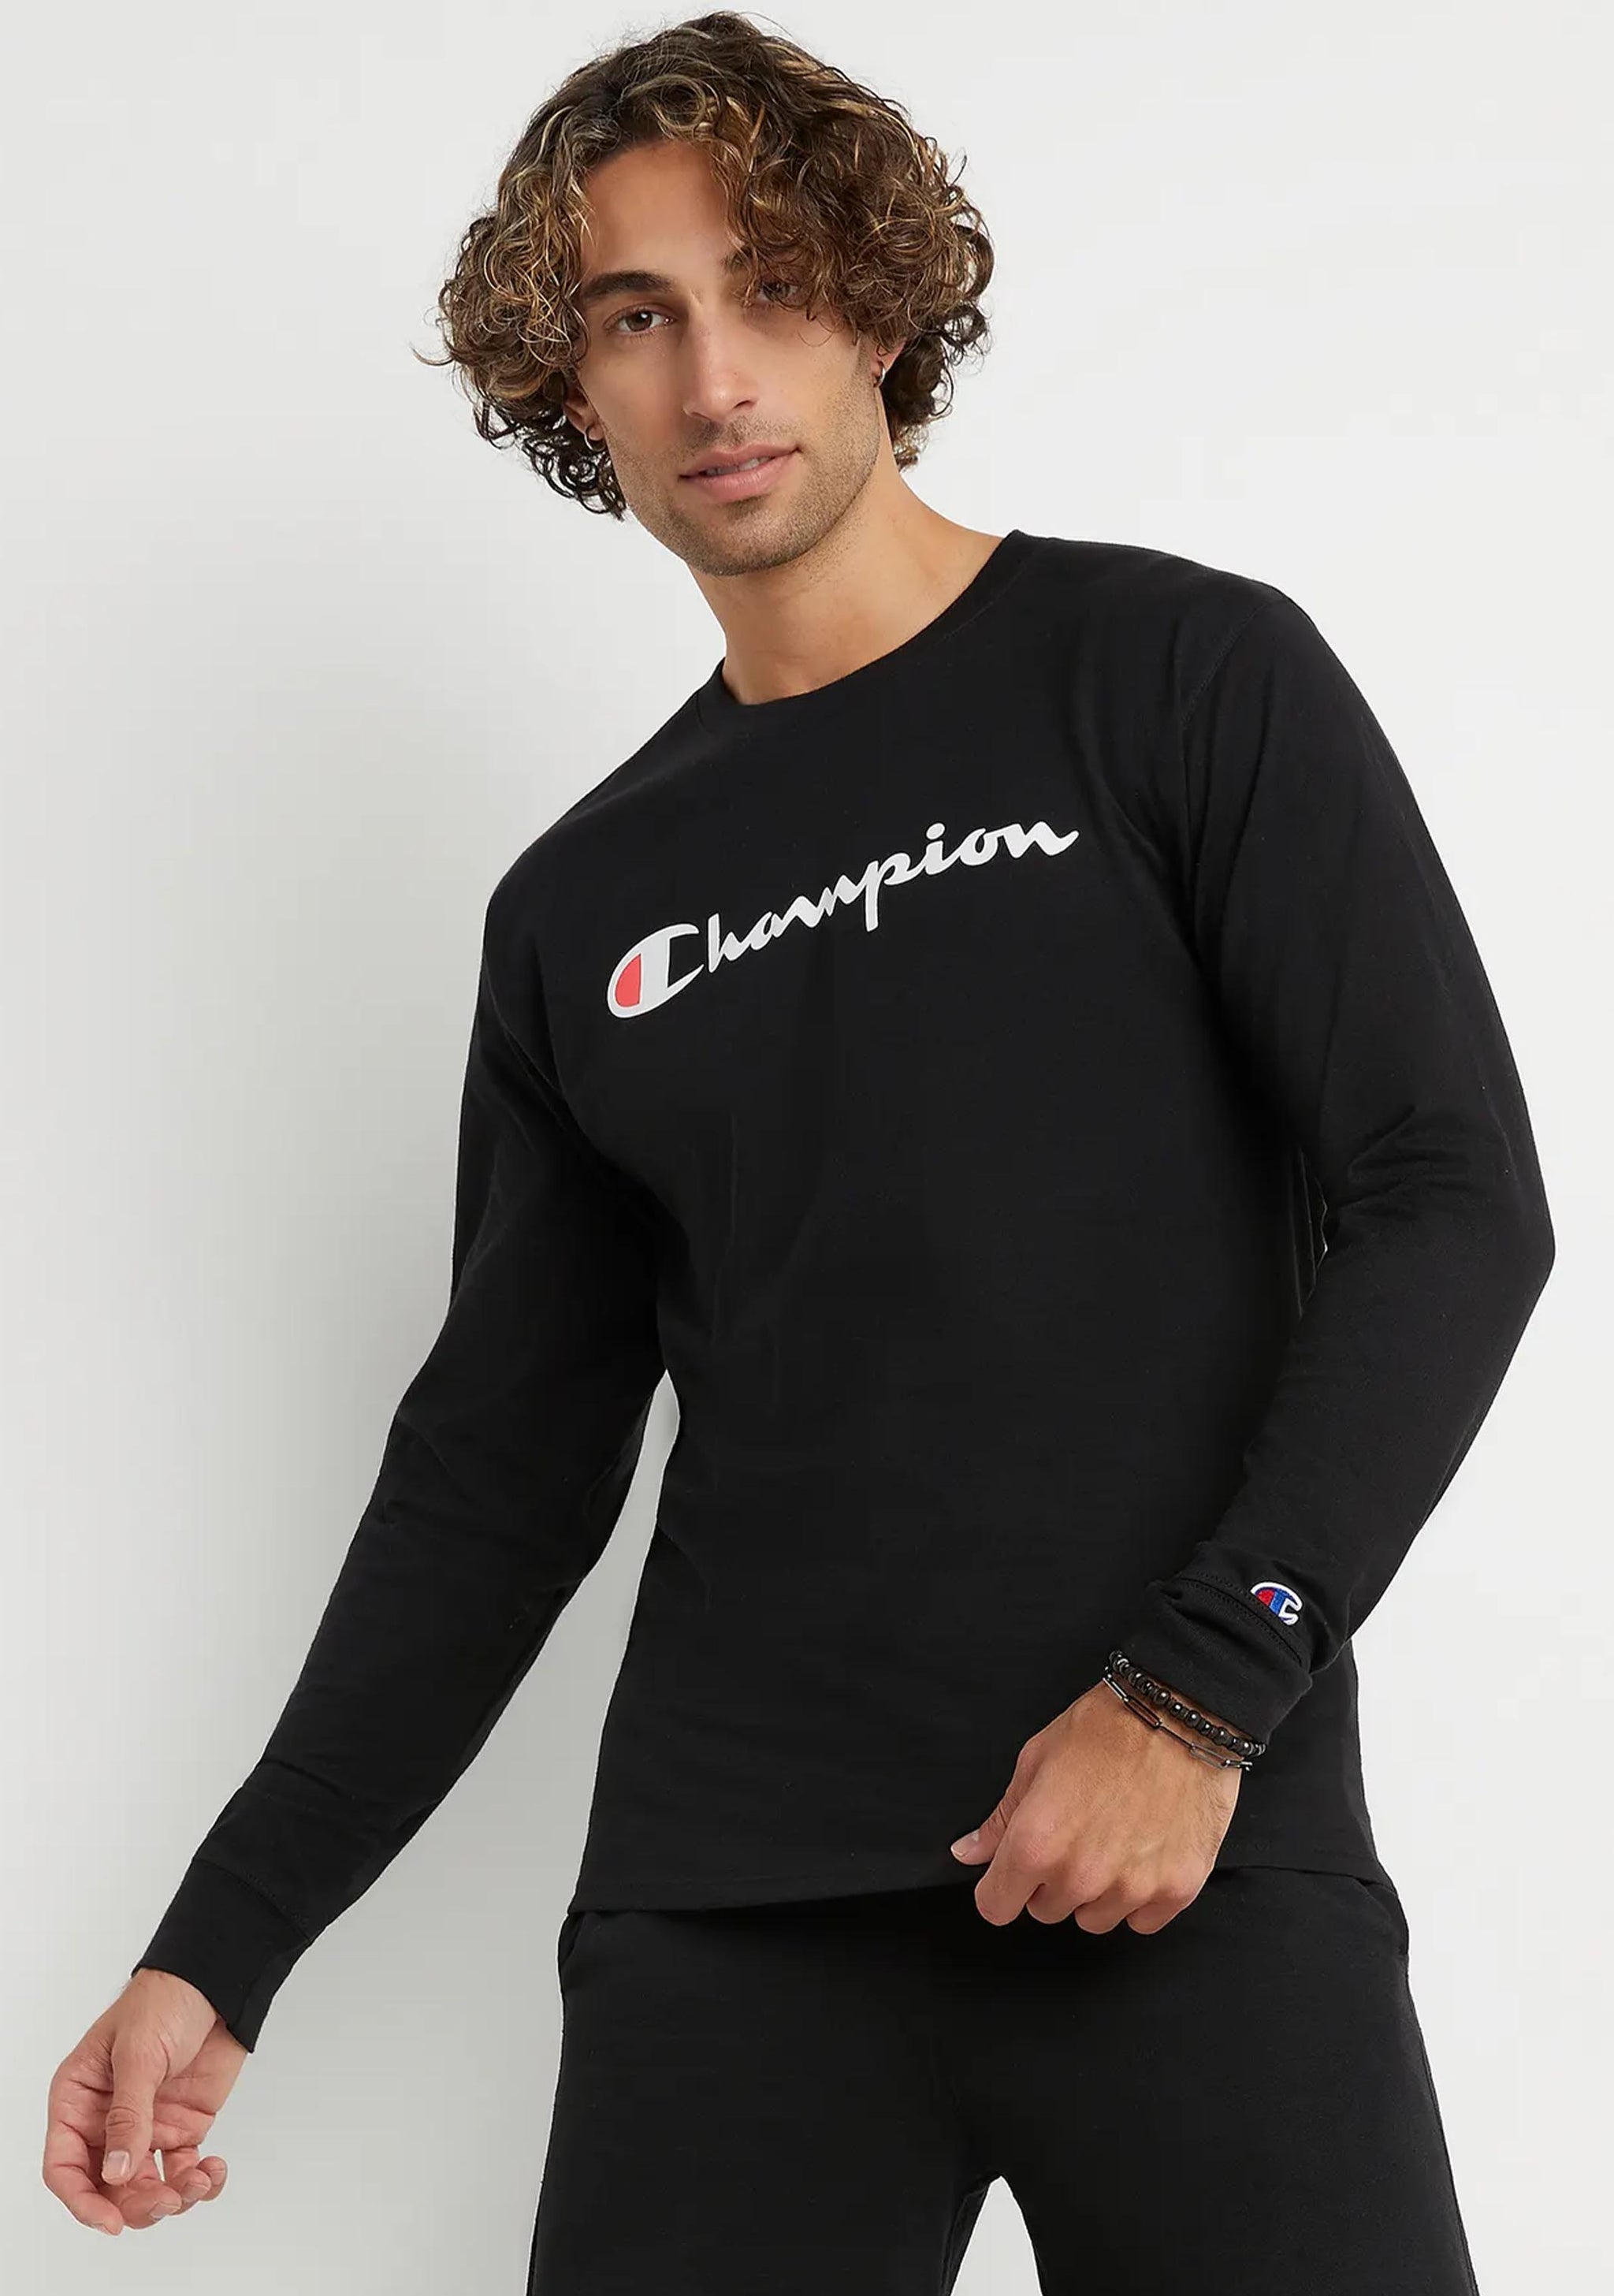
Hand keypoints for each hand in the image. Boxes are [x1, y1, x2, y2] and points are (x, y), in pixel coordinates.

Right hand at [43, 1968, 242, 2234]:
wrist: (217, 1982)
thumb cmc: (165, 2001)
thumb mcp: (139, 2054)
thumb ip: (128, 2115)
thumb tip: (117, 2173)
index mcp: (78, 2100)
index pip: (64, 2166)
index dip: (82, 2201)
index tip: (111, 2221)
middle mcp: (106, 2121)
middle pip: (108, 2188)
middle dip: (137, 2205)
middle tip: (169, 2199)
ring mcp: (145, 2127)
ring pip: (146, 2190)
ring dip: (172, 2198)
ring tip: (198, 2181)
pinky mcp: (181, 2128)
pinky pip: (183, 2173)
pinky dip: (200, 2182)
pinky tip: (214, 2169)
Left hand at [948, 1674, 1243, 1934]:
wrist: (1180, 1715)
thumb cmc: (1105, 1728)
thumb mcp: (1036, 1760)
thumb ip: (1002, 1818)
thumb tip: (967, 1852)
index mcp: (1036, 1844)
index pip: (996, 1906)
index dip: (1000, 1888)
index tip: (1012, 1873)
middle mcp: (1081, 1876)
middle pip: (1046, 1911)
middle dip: (1050, 1881)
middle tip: (1074, 1834)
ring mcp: (1132, 1888)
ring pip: (1095, 1919)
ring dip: (1096, 1892)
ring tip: (1113, 1839)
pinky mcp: (1177, 1889)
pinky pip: (1142, 1921)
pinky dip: (1141, 1896)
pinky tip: (1145, 1852)